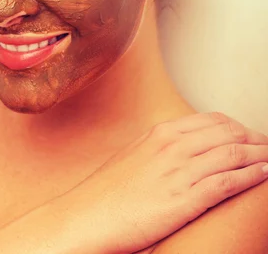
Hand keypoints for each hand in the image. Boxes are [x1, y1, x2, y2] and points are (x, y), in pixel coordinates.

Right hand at [71, 112, 267, 253]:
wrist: (86, 216)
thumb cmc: (107, 193)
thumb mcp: (135, 156)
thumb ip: (161, 149)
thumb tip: (184, 152)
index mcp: (161, 132)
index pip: (212, 120)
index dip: (238, 127)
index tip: (250, 135)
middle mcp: (173, 145)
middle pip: (228, 133)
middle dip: (255, 138)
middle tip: (267, 145)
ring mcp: (179, 170)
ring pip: (233, 153)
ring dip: (260, 154)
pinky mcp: (184, 199)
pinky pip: (228, 181)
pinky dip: (251, 175)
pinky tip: (264, 174)